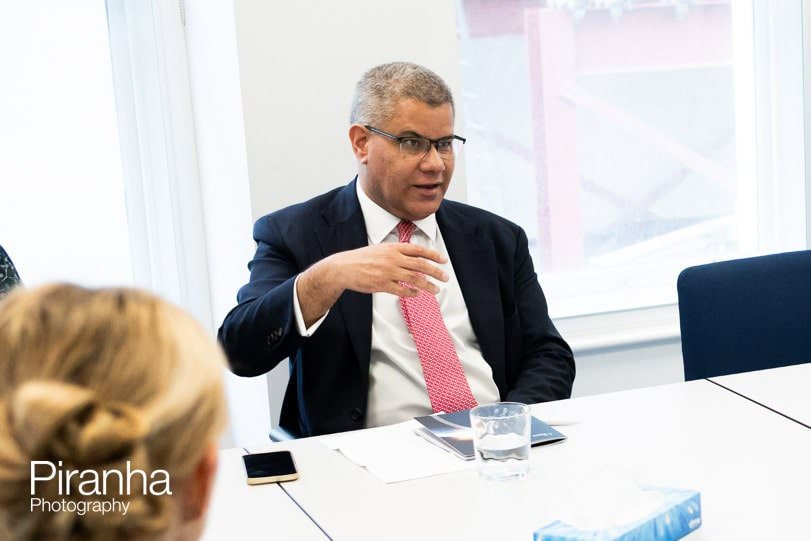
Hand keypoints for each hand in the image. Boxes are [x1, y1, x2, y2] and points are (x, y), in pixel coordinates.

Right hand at [297, 243, 448, 325]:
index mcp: (392, 248)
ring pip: (414, 279)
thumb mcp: (380, 249)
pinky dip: (412, 293)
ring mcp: (388, 272)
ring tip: (435, 290)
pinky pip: (402, 290)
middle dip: (436, 272)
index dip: (433, 255)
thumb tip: (412, 256)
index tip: (443, 260)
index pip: (418, 250)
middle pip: (420, 265)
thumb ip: (396, 252)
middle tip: (445, 277)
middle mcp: (392, 259)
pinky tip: (417, 294)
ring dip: (427, 285)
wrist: (344, 267)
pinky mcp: (382, 285)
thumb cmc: (362, 258)